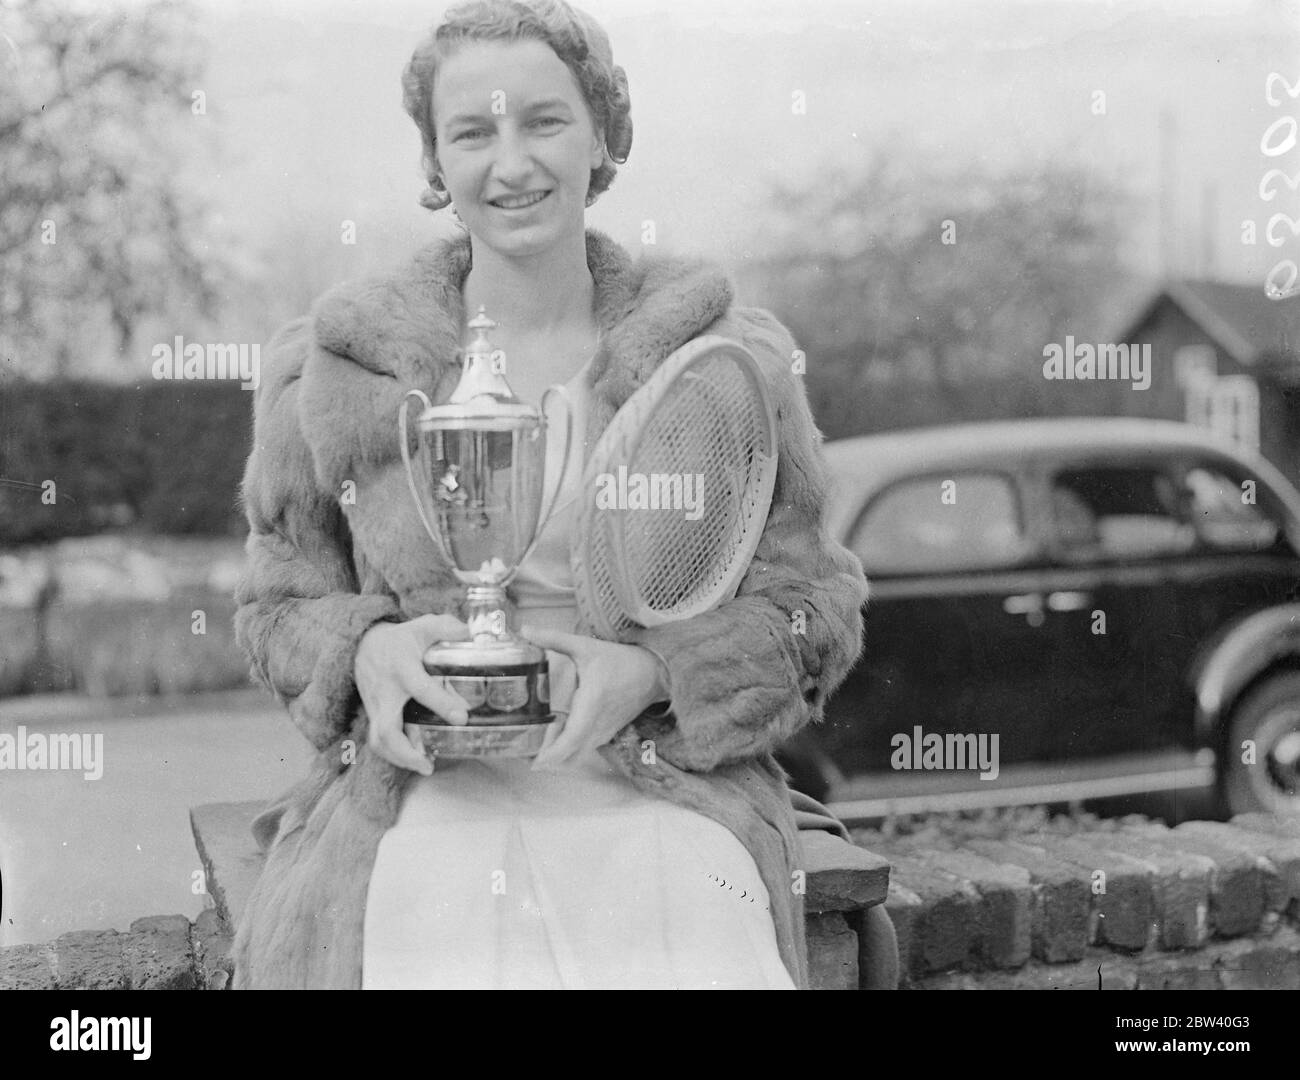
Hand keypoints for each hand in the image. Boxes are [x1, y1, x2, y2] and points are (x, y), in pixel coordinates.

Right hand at [355, 613, 472, 775]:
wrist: (362, 644)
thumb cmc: (399, 638)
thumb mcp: (423, 626)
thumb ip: (447, 628)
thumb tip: (473, 633)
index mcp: (402, 667)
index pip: (420, 688)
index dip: (440, 703)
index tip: (462, 718)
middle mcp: (386, 691)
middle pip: (386, 730)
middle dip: (405, 752)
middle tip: (428, 765)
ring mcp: (376, 706)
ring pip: (378, 741)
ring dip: (399, 759)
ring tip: (424, 767)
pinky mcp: (374, 715)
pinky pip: (378, 740)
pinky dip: (394, 755)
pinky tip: (415, 760)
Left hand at [520, 627, 669, 768]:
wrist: (652, 673)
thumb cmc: (618, 660)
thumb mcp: (585, 646)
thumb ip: (553, 639)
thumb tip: (525, 630)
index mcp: (592, 702)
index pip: (573, 736)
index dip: (554, 753)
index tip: (535, 762)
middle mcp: (599, 722)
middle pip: (572, 754)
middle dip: (548, 761)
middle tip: (524, 756)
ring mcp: (604, 731)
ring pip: (578, 755)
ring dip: (558, 758)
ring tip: (534, 751)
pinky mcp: (607, 733)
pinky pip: (585, 750)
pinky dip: (569, 752)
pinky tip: (554, 744)